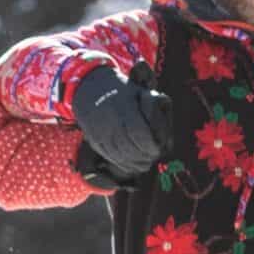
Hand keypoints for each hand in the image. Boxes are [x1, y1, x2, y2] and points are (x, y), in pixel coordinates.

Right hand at [68, 60, 170, 180]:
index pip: (138, 133)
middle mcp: (110, 122)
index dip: (149, 145)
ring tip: (146, 162)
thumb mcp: (140, 92)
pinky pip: (109, 156)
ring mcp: (100, 133)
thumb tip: (164, 131)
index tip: (158, 150)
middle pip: (129, 147)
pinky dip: (122, 163)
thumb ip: (154, 110)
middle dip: (144, 156)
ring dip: (134, 162)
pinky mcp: (94, 140)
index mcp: (123, 108)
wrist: (89, 89)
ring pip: (119, 155)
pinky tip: (132, 164)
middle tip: (153, 156)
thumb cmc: (121, 91)